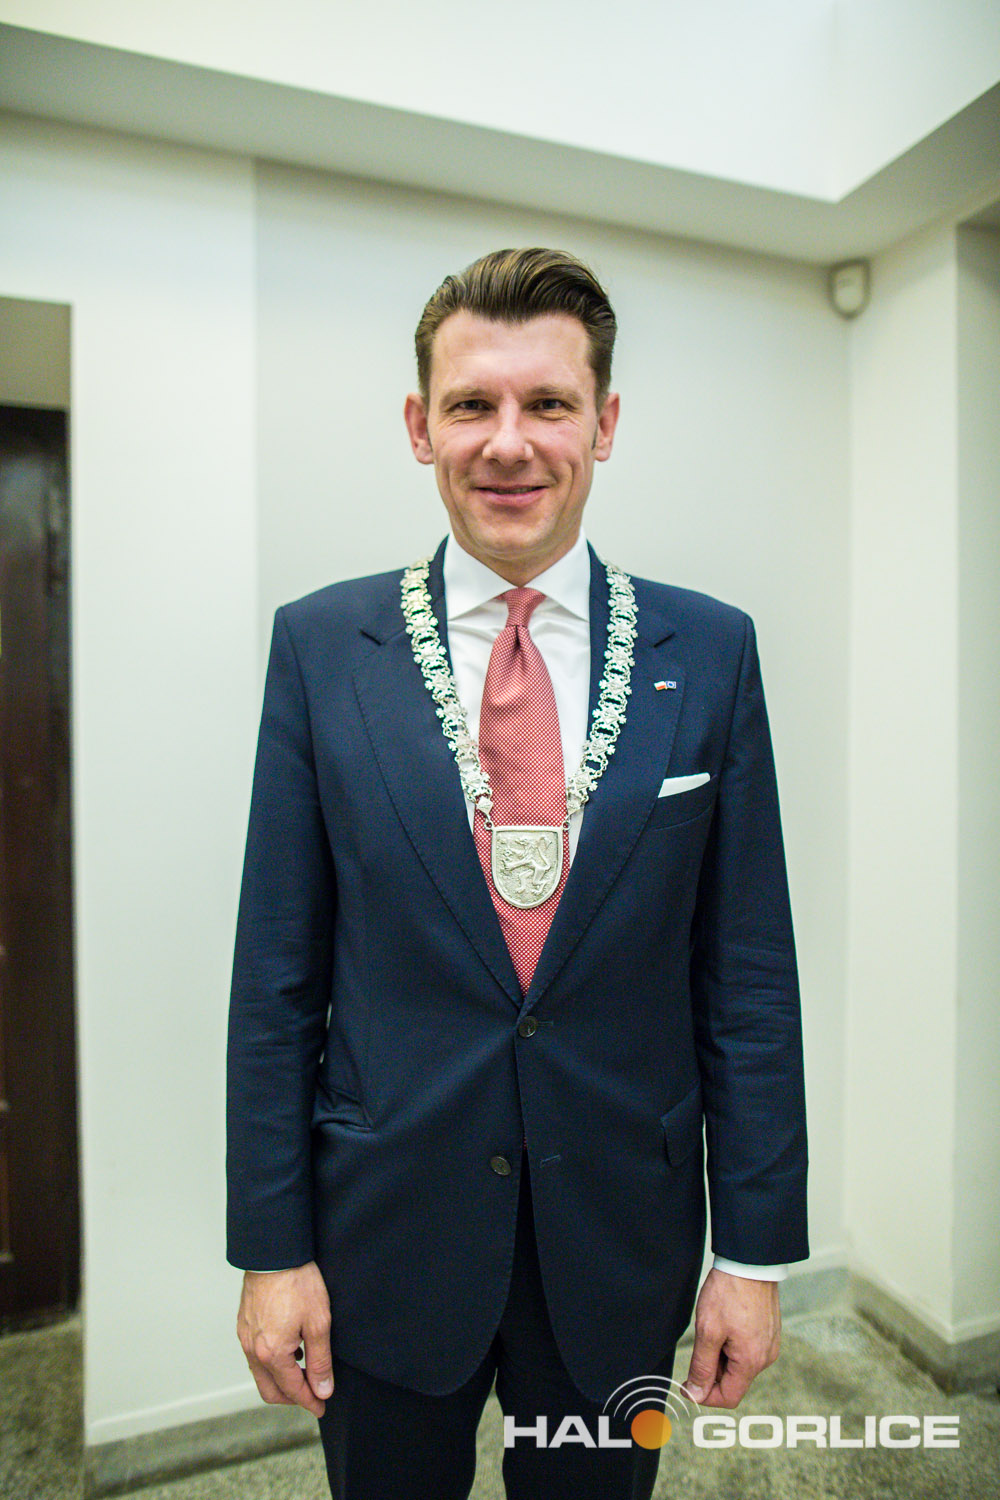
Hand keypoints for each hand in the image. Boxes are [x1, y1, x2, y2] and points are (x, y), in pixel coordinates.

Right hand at [237, 1261, 333, 1416]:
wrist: (274, 1253)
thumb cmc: (298, 1283)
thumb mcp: (319, 1323)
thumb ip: (321, 1361)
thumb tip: (322, 1390)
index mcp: (272, 1354)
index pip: (292, 1390)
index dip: (310, 1401)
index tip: (322, 1406)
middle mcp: (253, 1350)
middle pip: (270, 1391)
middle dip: (292, 1397)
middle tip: (313, 1394)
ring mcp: (245, 1337)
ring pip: (261, 1374)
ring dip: (281, 1379)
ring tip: (304, 1369)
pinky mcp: (243, 1324)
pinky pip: (255, 1355)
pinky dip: (272, 1362)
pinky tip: (290, 1349)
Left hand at [681, 1268, 779, 1407]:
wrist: (750, 1262)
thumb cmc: (729, 1293)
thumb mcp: (708, 1331)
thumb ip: (702, 1366)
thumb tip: (697, 1394)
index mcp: (751, 1361)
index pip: (728, 1398)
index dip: (705, 1395)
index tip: (688, 1383)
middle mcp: (765, 1357)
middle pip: (733, 1381)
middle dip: (713, 1370)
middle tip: (701, 1341)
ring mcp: (769, 1344)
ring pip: (739, 1365)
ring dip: (721, 1355)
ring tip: (715, 1327)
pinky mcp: (768, 1332)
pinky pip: (747, 1349)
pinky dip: (732, 1344)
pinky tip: (725, 1322)